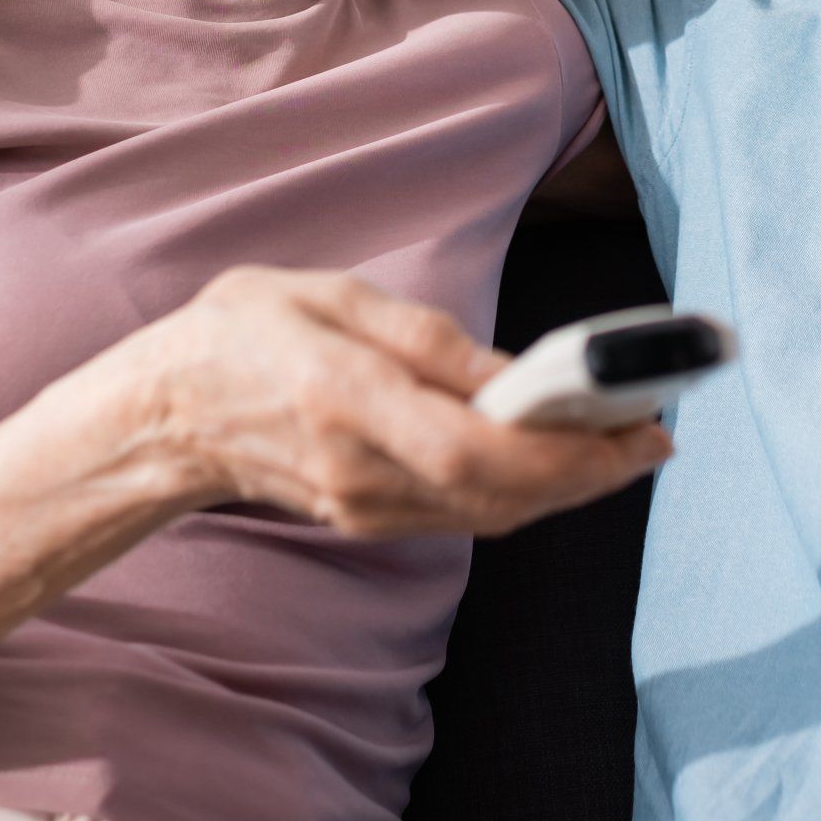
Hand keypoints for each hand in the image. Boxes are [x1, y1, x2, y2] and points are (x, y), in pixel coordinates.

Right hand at [121, 265, 670, 541]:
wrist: (163, 418)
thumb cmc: (245, 335)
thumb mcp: (332, 299)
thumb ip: (426, 340)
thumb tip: (515, 375)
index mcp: (349, 401)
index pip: (478, 449)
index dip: (568, 451)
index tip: (637, 427)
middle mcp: (362, 472)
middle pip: (501, 495)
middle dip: (592, 471)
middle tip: (656, 432)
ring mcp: (363, 509)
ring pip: (491, 514)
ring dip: (567, 485)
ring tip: (627, 440)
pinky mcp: (368, 522)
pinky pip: (464, 515)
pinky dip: (523, 492)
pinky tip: (560, 459)